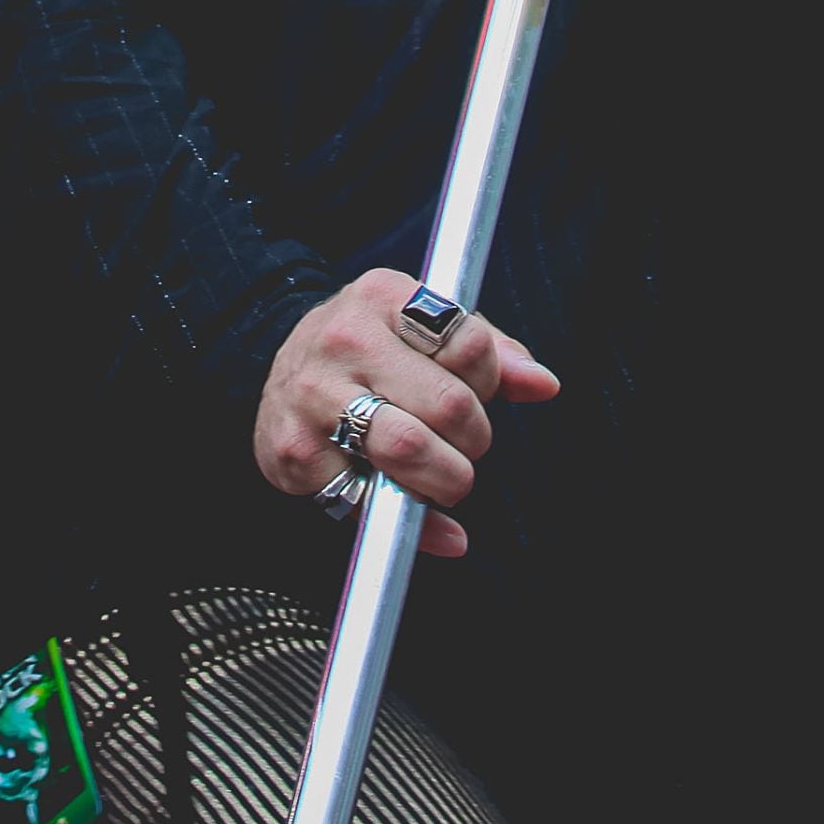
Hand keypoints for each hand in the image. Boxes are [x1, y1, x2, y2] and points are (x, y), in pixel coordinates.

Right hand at [254, 267, 560, 557]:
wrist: (279, 369)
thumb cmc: (372, 349)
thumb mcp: (424, 328)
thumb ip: (490, 352)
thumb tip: (543, 384)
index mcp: (383, 297)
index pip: (470, 344)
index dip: (487, 381)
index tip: (474, 391)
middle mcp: (345, 339)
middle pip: (449, 404)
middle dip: (474, 438)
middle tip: (465, 443)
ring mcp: (315, 396)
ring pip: (409, 450)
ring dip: (447, 480)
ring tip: (445, 477)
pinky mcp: (295, 453)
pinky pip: (369, 504)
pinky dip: (414, 526)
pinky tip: (421, 518)